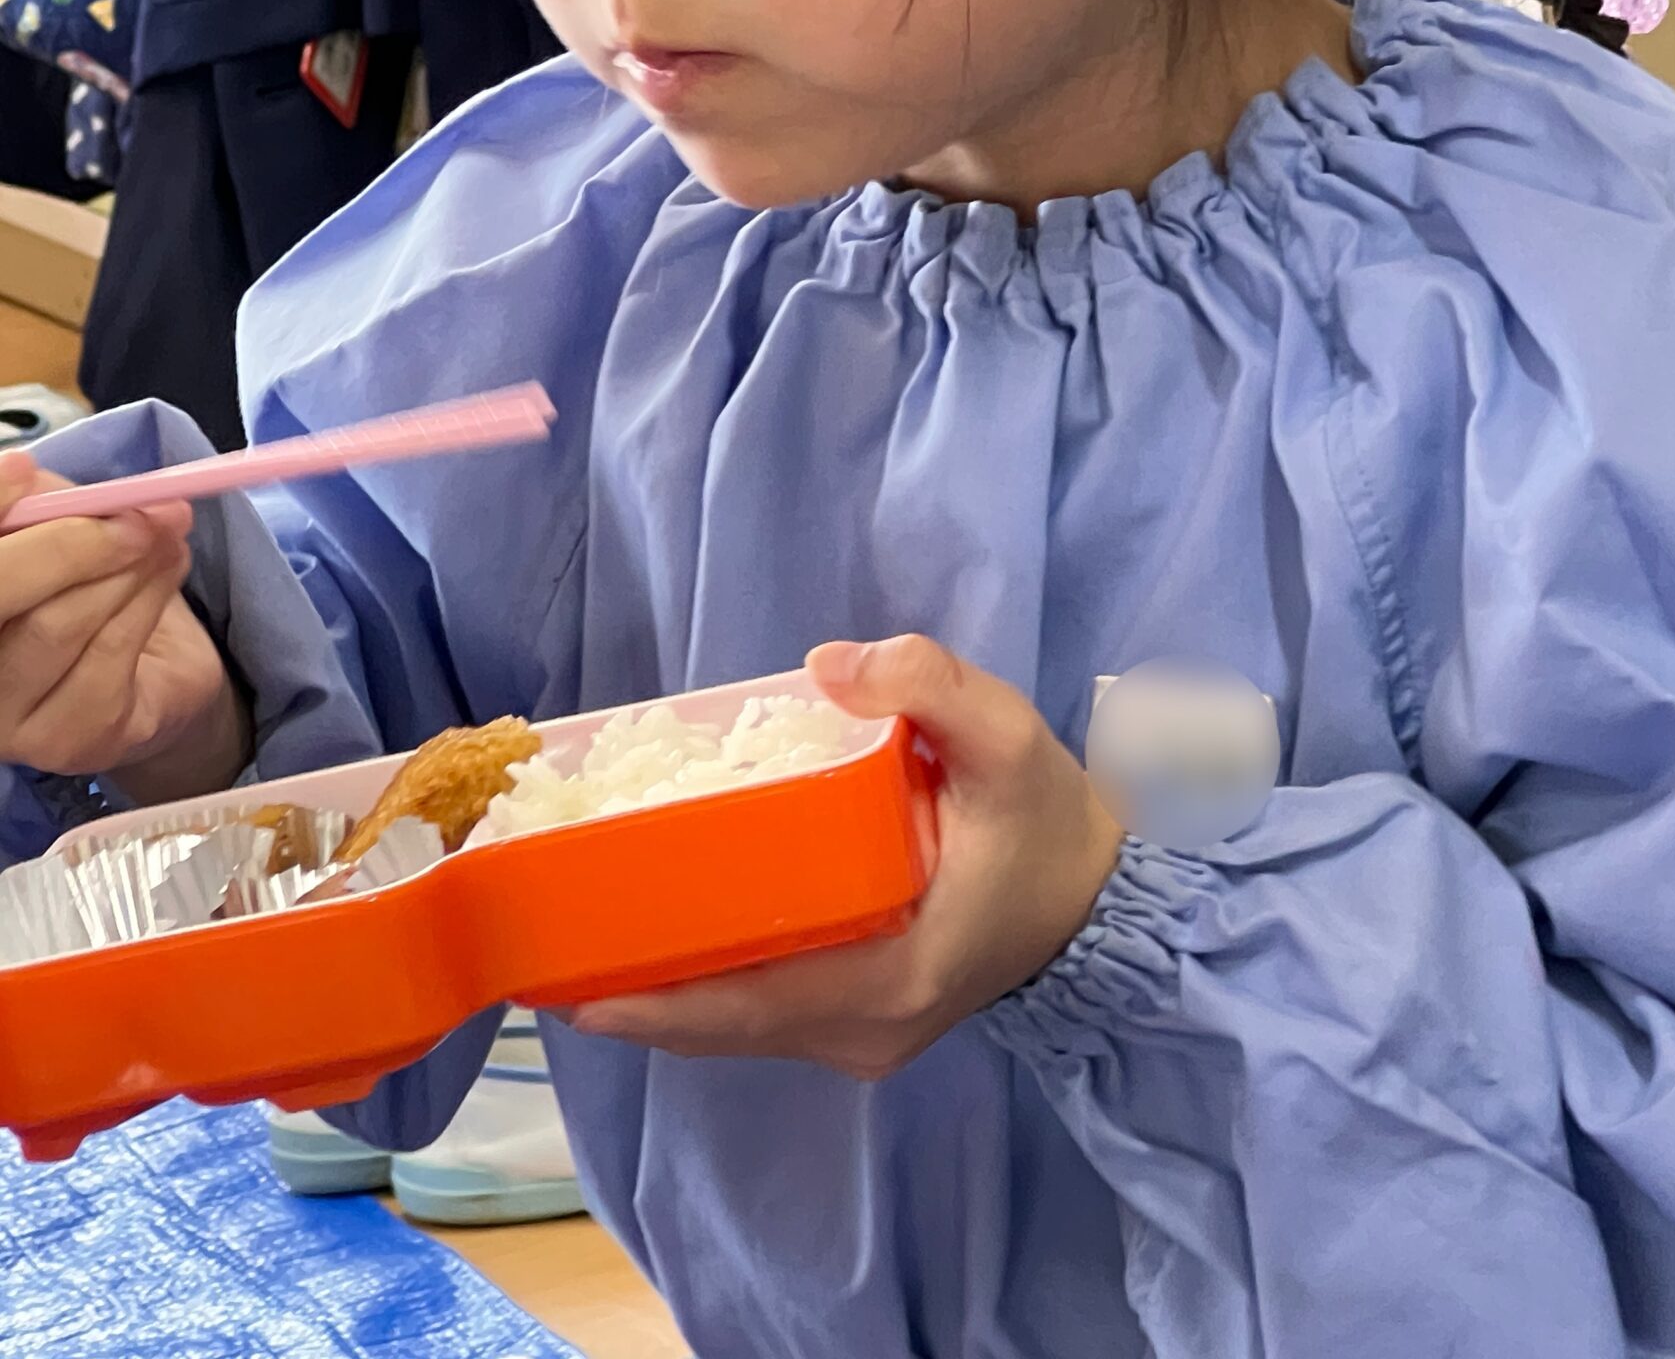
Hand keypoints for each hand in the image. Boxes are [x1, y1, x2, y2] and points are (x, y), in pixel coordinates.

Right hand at [0, 451, 245, 797]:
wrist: (156, 671)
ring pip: (57, 624)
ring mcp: (4, 721)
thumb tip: (22, 474)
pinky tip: (170, 569)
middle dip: (72, 543)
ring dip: (128, 567)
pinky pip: (106, 657)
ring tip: (167, 533)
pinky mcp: (63, 742)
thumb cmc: (92, 588)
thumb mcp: (61, 528)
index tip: (25, 472)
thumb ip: (37, 503)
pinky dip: (149, 599)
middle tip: (140, 511)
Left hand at [567, 637, 1124, 1079]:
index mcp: (896, 979)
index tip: (580, 985)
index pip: (755, 1004)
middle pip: (730, 1026)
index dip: (663, 1001)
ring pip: (740, 1027)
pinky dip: (707, 986)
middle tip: (548, 948)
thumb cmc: (1047, 821)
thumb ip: (929, 684)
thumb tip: (828, 664)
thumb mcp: (1007, 734)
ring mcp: (863, 1036)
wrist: (1100, 896)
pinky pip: (764, 1014)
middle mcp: (868, 1030)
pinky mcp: (862, 1022)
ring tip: (578, 944)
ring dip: (665, 993)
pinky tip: (655, 944)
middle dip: (638, 996)